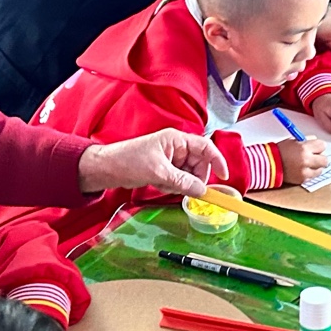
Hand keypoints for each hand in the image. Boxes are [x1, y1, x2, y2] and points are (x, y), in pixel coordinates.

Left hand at [77, 129, 228, 196]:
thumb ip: (183, 182)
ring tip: (163, 184)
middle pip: (199, 164)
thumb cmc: (128, 161)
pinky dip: (172, 186)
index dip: (217, 161)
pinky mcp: (164, 169)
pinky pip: (178, 180)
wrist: (106, 168)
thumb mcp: (159, 173)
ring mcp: (170, 159)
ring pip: (189, 175)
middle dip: (194, 178)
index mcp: (177, 140)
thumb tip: (202, 191)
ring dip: (181, 184)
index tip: (223, 177)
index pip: (206, 147)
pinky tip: (158, 185)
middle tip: (186, 189)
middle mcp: (176, 147)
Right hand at [275, 138, 329, 184]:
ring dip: (316, 167)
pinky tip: (302, 169)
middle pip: (325, 160)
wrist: (268, 164)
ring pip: (320, 170)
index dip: (319, 146)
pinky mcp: (302, 180)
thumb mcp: (293, 141)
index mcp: (304, 148)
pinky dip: (309, 173)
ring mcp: (305, 171)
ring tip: (307, 164)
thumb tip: (316, 142)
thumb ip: (306, 141)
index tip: (316, 148)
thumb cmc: (279, 152)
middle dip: (321, 158)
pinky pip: (312, 177)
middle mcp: (306, 160)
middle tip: (315, 157)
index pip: (322, 146)